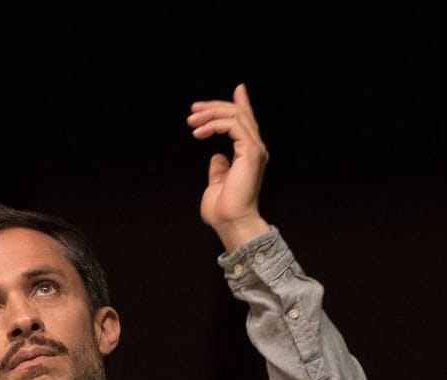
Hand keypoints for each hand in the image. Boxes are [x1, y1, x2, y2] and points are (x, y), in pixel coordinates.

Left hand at [188, 84, 271, 250]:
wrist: (231, 222)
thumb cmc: (224, 209)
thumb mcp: (217, 183)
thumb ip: (219, 169)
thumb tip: (216, 157)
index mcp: (249, 154)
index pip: (245, 122)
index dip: (240, 104)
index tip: (234, 90)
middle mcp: (255, 148)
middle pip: (239, 114)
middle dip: (215, 107)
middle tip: (193, 111)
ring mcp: (255, 149)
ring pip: (236, 116)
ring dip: (211, 114)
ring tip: (191, 121)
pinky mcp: (250, 151)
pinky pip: (233, 126)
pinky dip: (214, 125)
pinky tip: (198, 133)